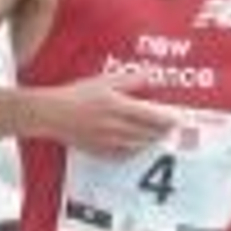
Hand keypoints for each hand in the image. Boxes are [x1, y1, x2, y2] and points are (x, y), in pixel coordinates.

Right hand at [42, 75, 179, 156]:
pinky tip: (137, 147)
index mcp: (118, 106)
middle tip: (173, 129)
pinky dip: (134, 152)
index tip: (178, 119)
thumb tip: (150, 74)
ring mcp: (107, 141)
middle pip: (148, 133)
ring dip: (151, 142)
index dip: (168, 119)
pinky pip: (123, 156)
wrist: (51, 114)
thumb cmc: (76, 94)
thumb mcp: (103, 81)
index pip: (151, 116)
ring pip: (138, 146)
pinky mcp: (99, 151)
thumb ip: (129, 80)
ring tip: (158, 137)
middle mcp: (115, 126)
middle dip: (163, 132)